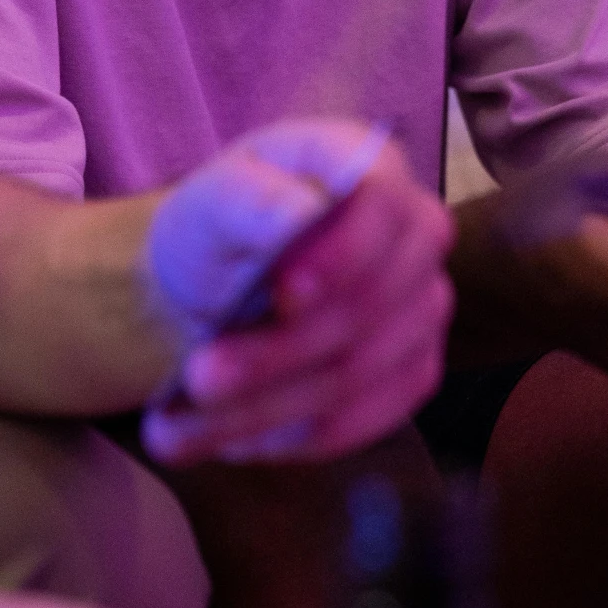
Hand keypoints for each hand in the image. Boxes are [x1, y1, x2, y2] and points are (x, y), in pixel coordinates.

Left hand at [140, 120, 453, 466]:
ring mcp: (425, 305)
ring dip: (265, 412)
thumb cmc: (211, 233)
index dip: (338, 258)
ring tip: (182, 431)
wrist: (205, 290)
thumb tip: (297, 209)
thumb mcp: (208, 204)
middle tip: (196, 379)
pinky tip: (234, 441)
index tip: (279, 295)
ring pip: (357, 376)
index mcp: (369, 166)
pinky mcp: (414, 370)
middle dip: (274, 355)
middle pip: (365, 308)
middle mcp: (416, 234)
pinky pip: (369, 420)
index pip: (383, 208)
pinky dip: (293, 439)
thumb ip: (247, 201)